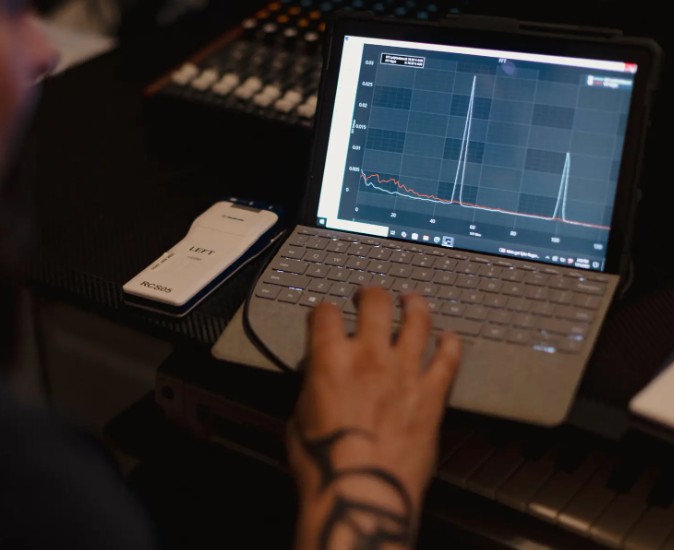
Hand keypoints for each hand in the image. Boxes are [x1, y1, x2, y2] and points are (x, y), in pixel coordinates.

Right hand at [287, 287, 461, 549]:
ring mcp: (406, 372)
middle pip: (376, 302)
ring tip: (412, 300)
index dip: (324, 310)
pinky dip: (450, 344)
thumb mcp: (299, 420)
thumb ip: (312, 388)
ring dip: (414, 304)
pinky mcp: (432, 394)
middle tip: (369, 295)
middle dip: (370, 293)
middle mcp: (370, 356)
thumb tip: (319, 380)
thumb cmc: (325, 465)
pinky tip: (449, 337)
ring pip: (417, 320)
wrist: (363, 495)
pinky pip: (448, 358)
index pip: (326, 313)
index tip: (327, 314)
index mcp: (330, 360)